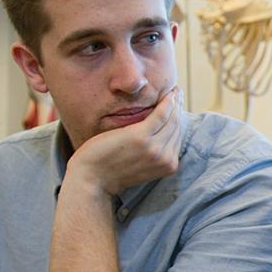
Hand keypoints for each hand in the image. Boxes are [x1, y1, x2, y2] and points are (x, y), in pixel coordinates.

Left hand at [64, 87, 185, 195]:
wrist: (92, 180)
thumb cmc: (110, 171)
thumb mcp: (139, 164)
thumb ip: (152, 153)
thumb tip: (157, 136)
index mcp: (167, 166)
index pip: (178, 138)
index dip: (178, 120)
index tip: (178, 106)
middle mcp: (165, 159)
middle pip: (177, 128)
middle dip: (179, 109)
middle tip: (177, 94)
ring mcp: (154, 148)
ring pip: (172, 120)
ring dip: (175, 102)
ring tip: (174, 92)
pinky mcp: (141, 137)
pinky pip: (161, 115)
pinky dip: (167, 103)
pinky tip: (168, 94)